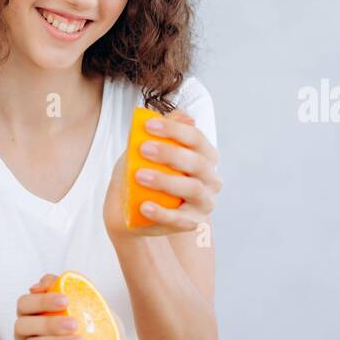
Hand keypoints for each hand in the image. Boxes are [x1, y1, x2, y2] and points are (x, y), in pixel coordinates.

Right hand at [14, 274, 129, 339]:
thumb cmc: (96, 327)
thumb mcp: (90, 303)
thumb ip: (68, 287)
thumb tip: (42, 284)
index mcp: (34, 312)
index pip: (25, 303)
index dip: (41, 301)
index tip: (65, 301)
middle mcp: (27, 332)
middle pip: (22, 325)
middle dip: (48, 324)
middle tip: (73, 324)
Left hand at [104, 109, 222, 238]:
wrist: (128, 206)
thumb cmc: (143, 171)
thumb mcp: (146, 148)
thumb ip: (161, 130)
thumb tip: (183, 116)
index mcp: (205, 156)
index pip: (196, 138)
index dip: (174, 130)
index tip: (148, 125)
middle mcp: (211, 178)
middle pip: (197, 162)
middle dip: (170, 154)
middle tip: (143, 149)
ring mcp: (204, 202)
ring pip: (193, 188)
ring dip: (166, 181)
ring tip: (140, 176)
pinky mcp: (192, 222)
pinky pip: (180, 219)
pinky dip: (162, 213)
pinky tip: (144, 206)